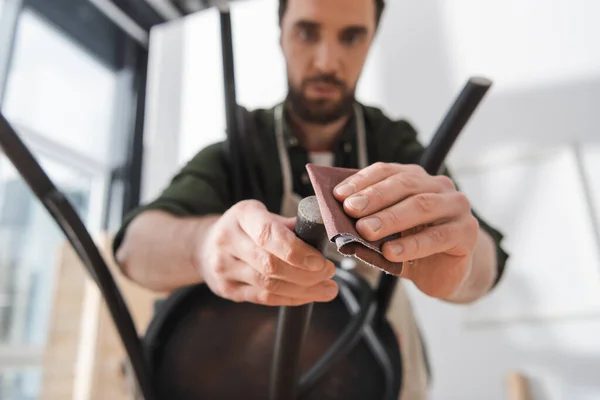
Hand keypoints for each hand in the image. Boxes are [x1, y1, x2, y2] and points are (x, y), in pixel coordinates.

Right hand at [196, 200, 337, 305]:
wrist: (205, 246)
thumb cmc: (244, 229)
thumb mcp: (263, 215)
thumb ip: (290, 226)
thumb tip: (323, 236)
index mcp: (242, 215)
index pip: (269, 235)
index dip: (298, 252)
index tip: (321, 261)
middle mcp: (228, 240)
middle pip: (271, 265)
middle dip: (307, 273)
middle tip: (330, 273)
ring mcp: (224, 268)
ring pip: (268, 285)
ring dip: (304, 290)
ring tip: (327, 288)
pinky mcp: (226, 289)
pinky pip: (263, 299)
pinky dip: (291, 298)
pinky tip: (308, 295)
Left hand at [333, 162, 478, 298]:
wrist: (444, 272)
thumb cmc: (410, 245)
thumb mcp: (386, 231)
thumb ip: (368, 221)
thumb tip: (337, 220)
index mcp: (415, 178)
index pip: (387, 171)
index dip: (362, 180)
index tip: (338, 195)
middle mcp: (438, 186)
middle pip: (404, 184)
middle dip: (374, 196)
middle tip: (350, 209)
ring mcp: (455, 207)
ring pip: (421, 206)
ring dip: (390, 218)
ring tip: (366, 230)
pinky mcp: (466, 232)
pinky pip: (437, 236)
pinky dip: (411, 244)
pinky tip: (391, 252)